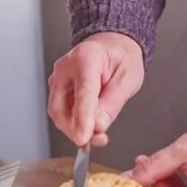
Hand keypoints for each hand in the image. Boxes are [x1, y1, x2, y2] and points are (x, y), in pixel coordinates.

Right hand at [47, 32, 143, 146]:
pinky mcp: (57, 89)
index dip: (82, 118)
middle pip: (61, 107)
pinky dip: (72, 125)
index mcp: (87, 58)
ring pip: (58, 113)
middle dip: (76, 129)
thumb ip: (113, 103)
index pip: (82, 93)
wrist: (113, 46)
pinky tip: (87, 130)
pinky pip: (60, 112)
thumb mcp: (128, 79)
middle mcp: (66, 67)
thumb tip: (98, 126)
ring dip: (74, 130)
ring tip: (96, 136)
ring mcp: (58, 79)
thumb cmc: (121, 58)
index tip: (84, 137)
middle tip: (97, 140)